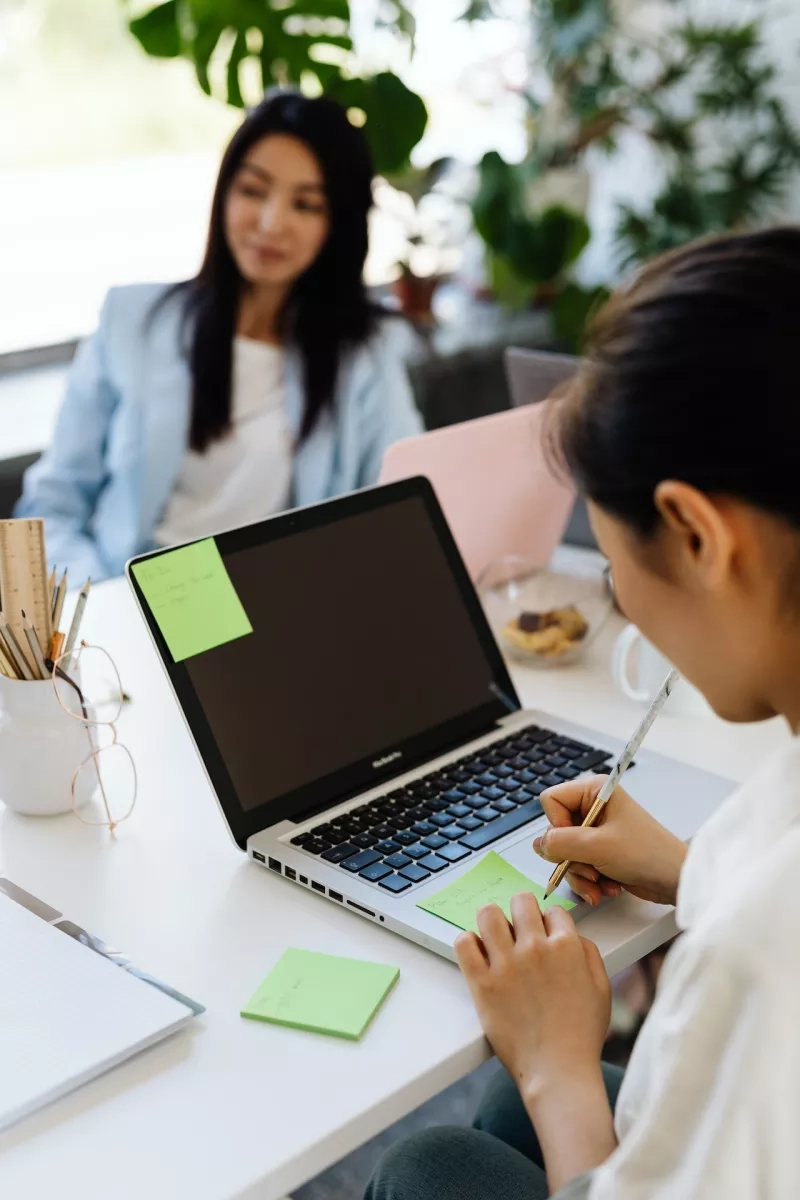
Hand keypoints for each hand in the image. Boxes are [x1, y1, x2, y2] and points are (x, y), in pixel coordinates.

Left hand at [455, 894, 610, 1098]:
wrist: (557, 1071)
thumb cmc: (581, 1035)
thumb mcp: (601, 989)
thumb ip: (588, 954)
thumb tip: (573, 935)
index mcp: (567, 947)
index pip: (553, 911)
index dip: (549, 923)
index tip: (544, 935)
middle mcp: (536, 948)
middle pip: (521, 901)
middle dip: (521, 911)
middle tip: (518, 930)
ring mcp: (506, 964)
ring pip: (488, 913)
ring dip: (492, 921)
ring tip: (494, 938)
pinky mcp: (482, 983)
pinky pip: (464, 943)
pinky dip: (468, 943)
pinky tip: (477, 954)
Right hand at [534, 776, 686, 906]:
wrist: (676, 880)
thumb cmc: (647, 854)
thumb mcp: (597, 847)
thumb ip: (560, 843)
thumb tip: (539, 845)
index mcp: (594, 791)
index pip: (551, 801)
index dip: (556, 825)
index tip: (575, 843)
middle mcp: (593, 808)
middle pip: (557, 832)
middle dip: (571, 859)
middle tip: (592, 869)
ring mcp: (597, 832)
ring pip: (565, 853)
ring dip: (581, 875)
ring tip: (601, 884)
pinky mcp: (601, 852)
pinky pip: (579, 866)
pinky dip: (590, 882)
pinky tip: (607, 888)